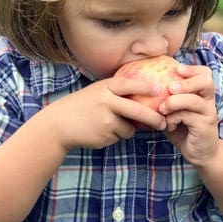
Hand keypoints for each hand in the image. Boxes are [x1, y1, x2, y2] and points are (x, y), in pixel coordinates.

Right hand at [41, 76, 167, 150]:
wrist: (58, 125)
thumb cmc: (79, 107)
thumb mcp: (95, 92)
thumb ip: (114, 93)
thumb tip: (143, 95)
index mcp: (105, 87)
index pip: (131, 85)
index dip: (146, 87)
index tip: (159, 90)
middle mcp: (107, 101)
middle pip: (139, 111)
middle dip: (154, 118)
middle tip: (164, 122)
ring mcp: (106, 119)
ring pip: (130, 128)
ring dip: (127, 129)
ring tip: (109, 125)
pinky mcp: (105, 135)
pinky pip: (120, 136)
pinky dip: (116, 135)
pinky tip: (102, 131)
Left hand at [159, 63, 220, 165]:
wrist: (199, 153)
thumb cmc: (182, 129)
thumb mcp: (172, 111)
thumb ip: (164, 99)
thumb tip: (142, 85)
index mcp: (201, 94)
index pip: (204, 73)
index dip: (192, 69)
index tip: (176, 68)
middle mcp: (208, 101)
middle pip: (206, 82)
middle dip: (186, 82)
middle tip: (170, 87)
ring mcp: (208, 113)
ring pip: (194, 100)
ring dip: (174, 102)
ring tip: (162, 108)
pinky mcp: (205, 126)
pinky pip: (188, 117)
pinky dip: (174, 118)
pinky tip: (168, 125)